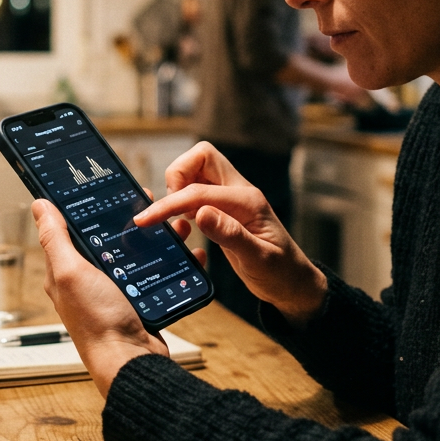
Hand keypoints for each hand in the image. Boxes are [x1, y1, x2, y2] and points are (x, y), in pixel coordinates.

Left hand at [32, 199, 169, 397]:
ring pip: (136, 252)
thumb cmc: (97, 322)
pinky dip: (171, 260)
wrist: (132, 362)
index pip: (72, 227)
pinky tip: (184, 252)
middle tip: (147, 199)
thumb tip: (39, 205)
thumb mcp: (70, 272)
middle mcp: (89, 279)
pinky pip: (155, 273)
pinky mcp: (139, 300)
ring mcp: (116, 290)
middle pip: (108, 236)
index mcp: (66, 270)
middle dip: (128, 217)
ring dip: (154, 236)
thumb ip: (55, 239)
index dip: (88, 204)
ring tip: (172, 223)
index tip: (106, 185)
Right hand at [134, 142, 327, 326]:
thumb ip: (230, 235)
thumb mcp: (258, 259)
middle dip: (176, 176)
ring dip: (178, 189)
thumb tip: (200, 214)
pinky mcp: (224, 210)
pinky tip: (185, 227)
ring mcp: (231, 199)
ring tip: (176, 221)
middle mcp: (239, 192)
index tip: (146, 219)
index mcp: (248, 201)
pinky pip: (197, 191)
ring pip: (196, 171)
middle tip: (168, 209)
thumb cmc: (281, 273)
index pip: (199, 191)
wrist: (293, 284)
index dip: (170, 203)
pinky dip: (183, 203)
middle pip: (200, 157)